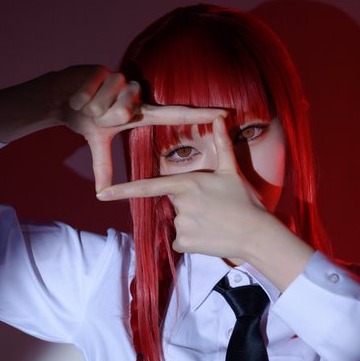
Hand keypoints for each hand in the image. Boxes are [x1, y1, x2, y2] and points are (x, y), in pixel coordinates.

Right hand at [52, 65, 223, 190]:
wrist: (60, 96)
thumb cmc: (85, 118)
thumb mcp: (96, 143)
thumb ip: (104, 166)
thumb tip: (103, 194)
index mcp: (139, 113)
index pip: (175, 114)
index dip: (200, 114)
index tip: (225, 114)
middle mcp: (136, 95)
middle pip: (126, 110)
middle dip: (105, 116)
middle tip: (97, 116)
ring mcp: (121, 81)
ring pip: (111, 101)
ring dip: (93, 107)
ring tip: (89, 105)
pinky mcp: (104, 70)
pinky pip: (94, 91)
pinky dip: (82, 97)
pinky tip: (79, 96)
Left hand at [97, 115, 268, 261]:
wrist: (257, 235)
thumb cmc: (246, 201)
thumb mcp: (232, 172)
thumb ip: (222, 144)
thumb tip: (219, 117)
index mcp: (187, 183)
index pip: (148, 186)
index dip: (123, 190)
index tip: (102, 193)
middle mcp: (180, 204)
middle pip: (174, 203)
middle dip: (189, 205)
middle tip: (214, 208)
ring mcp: (181, 225)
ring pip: (179, 222)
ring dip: (193, 223)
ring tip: (216, 223)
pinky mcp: (185, 243)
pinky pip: (182, 241)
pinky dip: (194, 241)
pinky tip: (210, 237)